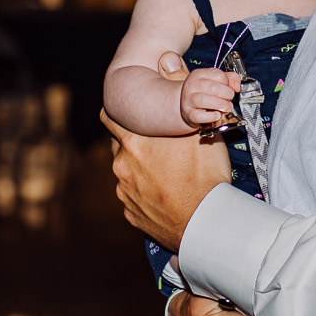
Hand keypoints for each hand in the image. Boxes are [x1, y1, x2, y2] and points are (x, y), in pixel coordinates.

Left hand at [104, 109, 232, 253]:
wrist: (206, 222)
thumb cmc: (205, 176)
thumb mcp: (200, 132)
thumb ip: (184, 113)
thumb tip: (183, 93)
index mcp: (133, 142)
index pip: (110, 116)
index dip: (121, 111)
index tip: (132, 112)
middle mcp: (122, 166)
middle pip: (118, 144)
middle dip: (133, 140)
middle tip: (155, 141)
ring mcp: (124, 192)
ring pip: (126, 171)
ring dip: (139, 167)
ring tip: (165, 170)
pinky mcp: (131, 212)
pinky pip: (134, 195)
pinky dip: (144, 191)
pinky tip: (164, 191)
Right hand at [180, 67, 240, 127]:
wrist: (189, 106)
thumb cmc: (204, 93)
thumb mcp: (216, 81)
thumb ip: (230, 78)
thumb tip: (237, 86)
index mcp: (198, 74)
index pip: (218, 75)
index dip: (228, 83)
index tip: (230, 88)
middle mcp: (191, 85)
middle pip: (213, 87)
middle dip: (226, 94)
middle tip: (229, 99)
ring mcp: (188, 100)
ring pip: (204, 100)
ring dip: (221, 104)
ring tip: (226, 107)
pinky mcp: (189, 113)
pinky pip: (200, 116)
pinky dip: (212, 116)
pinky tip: (217, 114)